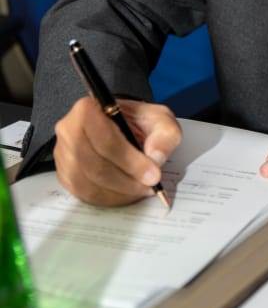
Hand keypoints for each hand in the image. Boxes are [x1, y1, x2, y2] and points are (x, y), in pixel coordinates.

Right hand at [54, 97, 181, 206]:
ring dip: (118, 192)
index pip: (104, 139)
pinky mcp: (64, 175)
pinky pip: (84, 194)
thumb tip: (155, 157)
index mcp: (88, 109)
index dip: (129, 160)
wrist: (121, 127)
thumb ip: (164, 134)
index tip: (153, 174)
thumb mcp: (159, 119)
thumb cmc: (137, 122)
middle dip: (125, 180)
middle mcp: (68, 131)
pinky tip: (127, 194)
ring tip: (141, 190)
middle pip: (94, 165)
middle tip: (150, 186)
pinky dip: (109, 199)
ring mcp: (63, 155)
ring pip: (88, 183)